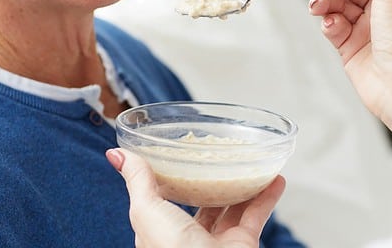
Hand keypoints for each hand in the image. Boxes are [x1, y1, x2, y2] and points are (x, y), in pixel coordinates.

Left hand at [106, 148, 284, 247]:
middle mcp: (188, 238)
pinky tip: (276, 178)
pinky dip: (268, 197)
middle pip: (201, 203)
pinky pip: (257, 215)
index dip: (172, 179)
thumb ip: (137, 179)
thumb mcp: (145, 209)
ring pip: (232, 208)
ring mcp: (217, 242)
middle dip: (210, 181)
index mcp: (159, 231)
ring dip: (243, 185)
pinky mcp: (243, 244)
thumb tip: (115, 153)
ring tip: (250, 161)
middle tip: (219, 156)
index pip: (164, 200)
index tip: (180, 156)